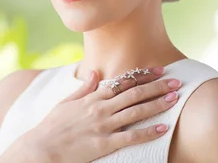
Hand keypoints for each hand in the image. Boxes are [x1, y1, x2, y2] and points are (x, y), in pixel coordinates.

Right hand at [24, 66, 181, 162]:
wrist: (41, 148)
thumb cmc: (52, 127)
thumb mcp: (65, 102)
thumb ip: (83, 88)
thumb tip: (93, 73)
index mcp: (92, 97)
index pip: (123, 82)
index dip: (143, 75)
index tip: (159, 70)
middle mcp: (100, 108)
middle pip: (134, 94)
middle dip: (157, 86)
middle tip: (176, 81)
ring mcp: (103, 126)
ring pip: (136, 112)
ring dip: (157, 104)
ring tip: (175, 99)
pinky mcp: (104, 144)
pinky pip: (131, 137)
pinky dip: (148, 132)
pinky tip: (163, 128)